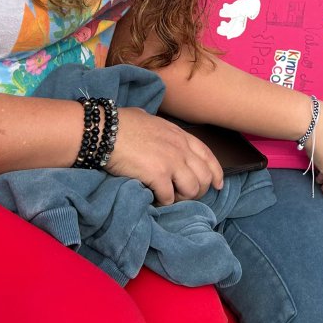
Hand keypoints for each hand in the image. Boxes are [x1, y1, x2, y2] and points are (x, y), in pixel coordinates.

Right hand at [106, 108, 223, 204]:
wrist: (106, 130)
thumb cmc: (122, 123)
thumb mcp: (149, 120)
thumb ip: (160, 129)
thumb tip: (154, 128)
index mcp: (180, 135)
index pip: (208, 156)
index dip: (216, 173)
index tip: (217, 185)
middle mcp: (181, 148)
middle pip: (205, 177)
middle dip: (198, 190)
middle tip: (183, 195)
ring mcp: (171, 161)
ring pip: (192, 190)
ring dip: (181, 198)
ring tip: (168, 197)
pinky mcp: (158, 175)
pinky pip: (169, 197)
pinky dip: (163, 202)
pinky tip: (154, 198)